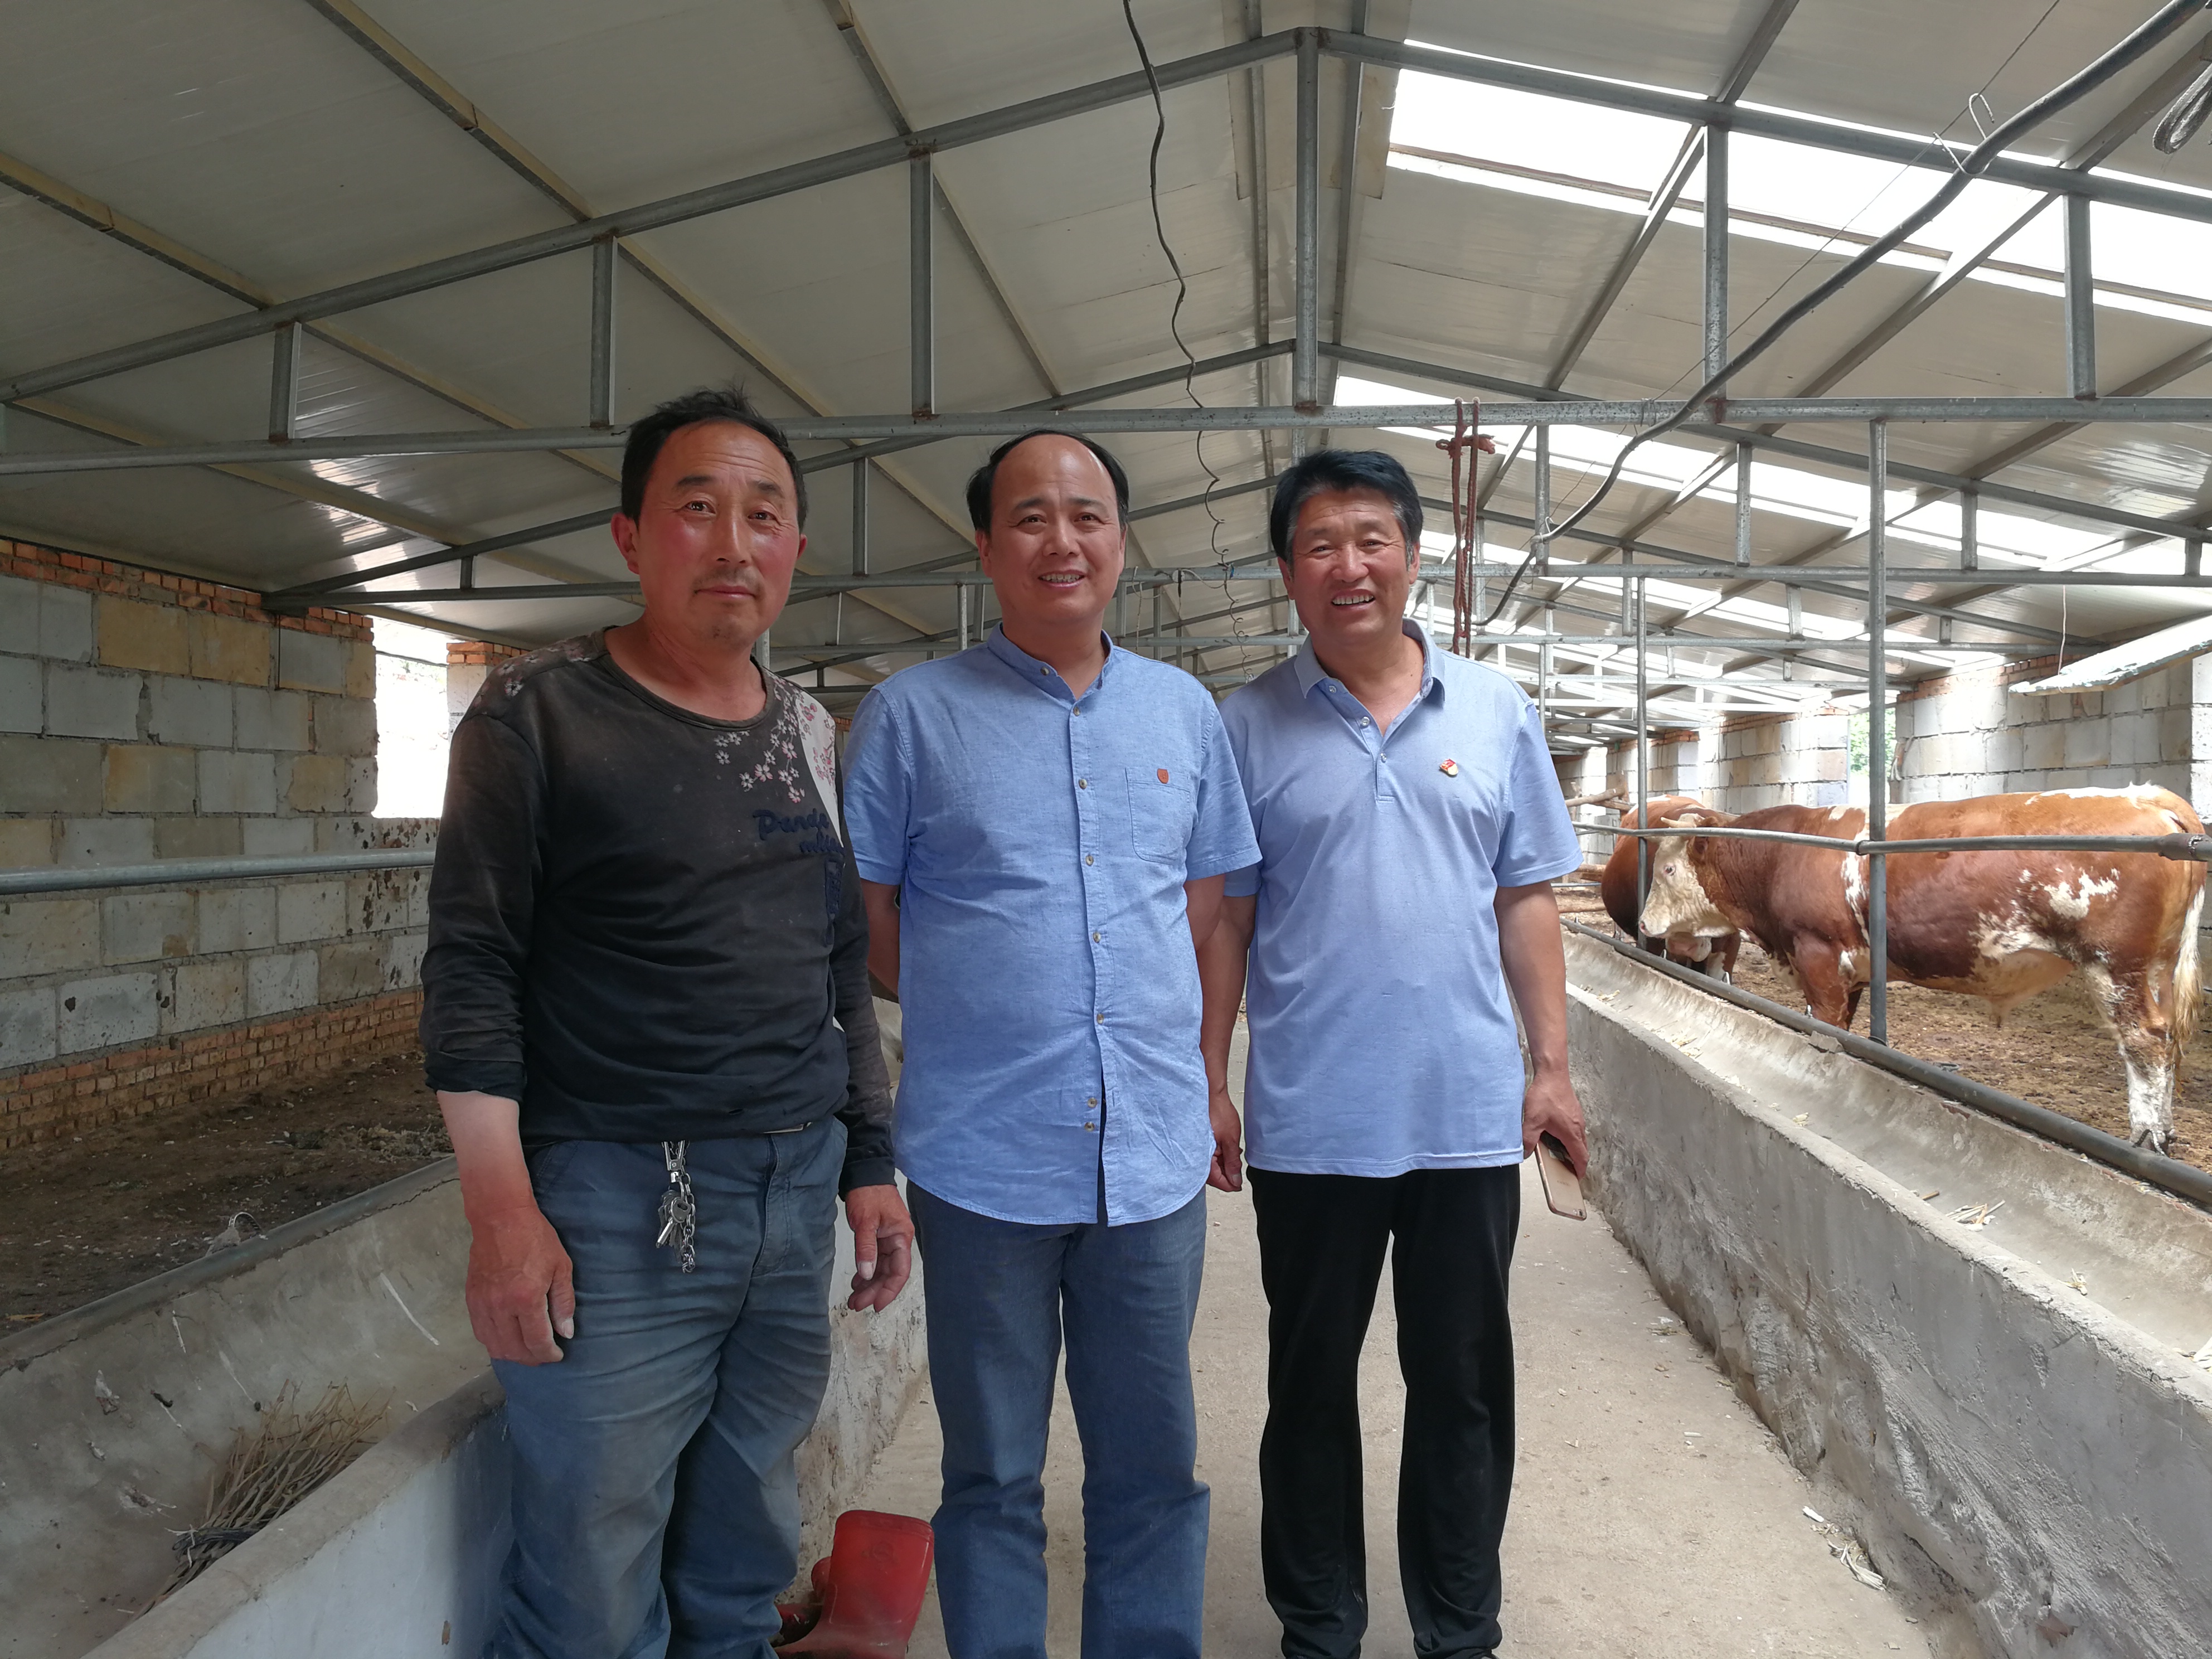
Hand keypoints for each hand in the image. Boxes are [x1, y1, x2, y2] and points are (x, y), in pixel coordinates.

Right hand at [464, 1201, 573, 1365]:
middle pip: (514, 1350)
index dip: (549, 1354)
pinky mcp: (471, 1300)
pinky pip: (480, 1333)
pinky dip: (494, 1343)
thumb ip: (563, 1302)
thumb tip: (565, 1332)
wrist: (501, 1218)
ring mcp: (483, 1305)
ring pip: (494, 1346)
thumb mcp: (561, 1267)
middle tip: (544, 1355)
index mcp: (526, 1299)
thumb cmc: (536, 1238)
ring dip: (512, 1355)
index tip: (558, 1355)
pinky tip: (507, 1340)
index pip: (537, 1342)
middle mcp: (501, 1307)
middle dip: (532, 1359)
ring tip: (527, 1351)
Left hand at [844, 1184, 914, 1311]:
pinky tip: (857, 1282)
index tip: (876, 1305)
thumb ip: (866, 1248)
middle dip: (874, 1291)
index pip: (900, 1270)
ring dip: (869, 1284)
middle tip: (856, 1304)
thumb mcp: (866, 1221)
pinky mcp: (878, 1237)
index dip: (889, 1290)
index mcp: (901, 1236)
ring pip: (881, 1269)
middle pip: (890, 1273)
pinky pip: (875, 1260)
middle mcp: (898, 1241)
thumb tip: (867, 1274)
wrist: (864, 1174)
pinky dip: (866, 1272)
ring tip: (854, 1298)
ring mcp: (888, 1240)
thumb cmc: (869, 1193)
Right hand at [1207, 1084, 1243, 1191]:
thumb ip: (1232, 1163)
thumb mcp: (1231, 1140)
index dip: (1231, 1184)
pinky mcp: (1199, 1144)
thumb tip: (1235, 1180)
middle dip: (1227, 1174)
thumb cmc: (1218, 1113)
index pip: (1218, 1182)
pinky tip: (1226, 1149)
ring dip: (1224, 1164)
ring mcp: (1197, 1150)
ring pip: (1212, 1167)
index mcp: (1204, 1158)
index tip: (1239, 1184)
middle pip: (1214, 1176)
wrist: (1210, 1095)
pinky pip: (1209, 1157)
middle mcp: (1196, 1156)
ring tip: (1233, 1154)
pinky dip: (1219, 1156)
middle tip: (1238, 1167)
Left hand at [1521, 1069, 1587, 1176]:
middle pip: (1582, 1149)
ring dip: (1572, 1148)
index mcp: (1571, 1133)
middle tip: (1566, 1168)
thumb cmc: (1545, 1095)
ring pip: (1579, 1138)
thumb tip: (1525, 1153)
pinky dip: (1569, 1136)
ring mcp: (1578, 1117)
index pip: (1581, 1157)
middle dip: (1576, 1161)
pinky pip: (1575, 1128)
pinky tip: (1555, 1133)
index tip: (1576, 1177)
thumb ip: (1528, 1140)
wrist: (1552, 1074)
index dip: (1579, 1170)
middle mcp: (1578, 1127)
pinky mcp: (1574, 1110)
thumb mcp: (1532, 1121)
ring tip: (1559, 1153)